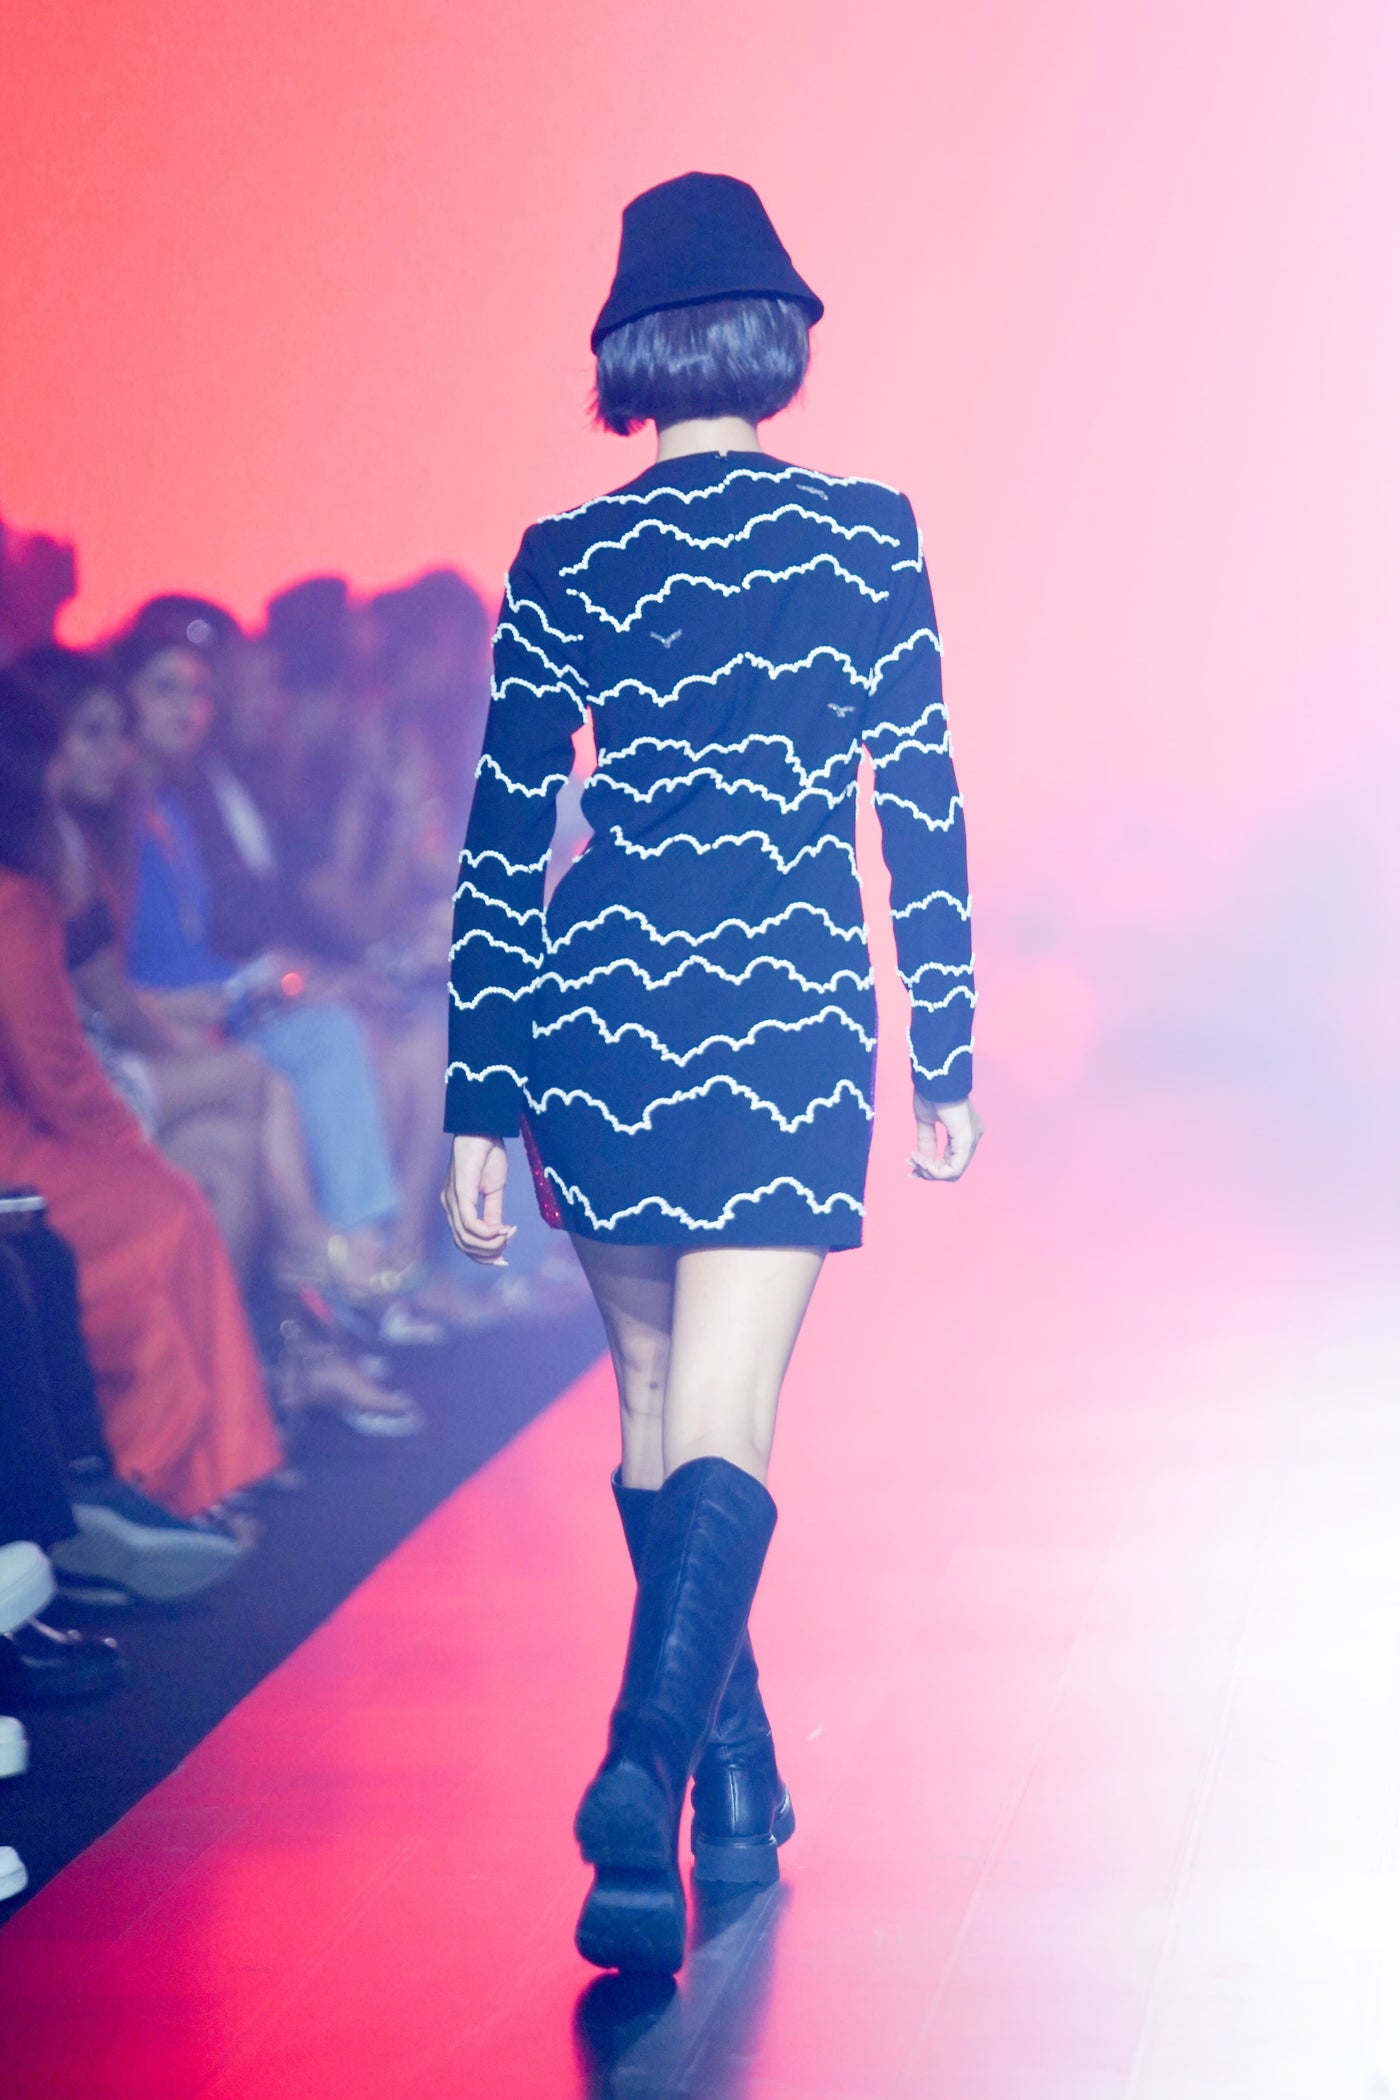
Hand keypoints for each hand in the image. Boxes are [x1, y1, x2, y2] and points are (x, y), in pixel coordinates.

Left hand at [441, 1134, 515, 1263]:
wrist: (484, 1129)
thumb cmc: (487, 1155)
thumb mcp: (494, 1190)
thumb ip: (493, 1213)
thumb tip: (498, 1235)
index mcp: (455, 1206)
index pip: (463, 1241)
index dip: (482, 1256)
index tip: (503, 1258)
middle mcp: (448, 1206)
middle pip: (463, 1245)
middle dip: (487, 1254)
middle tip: (507, 1248)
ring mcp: (451, 1200)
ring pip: (466, 1238)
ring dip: (490, 1244)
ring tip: (507, 1236)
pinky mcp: (459, 1193)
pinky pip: (470, 1224)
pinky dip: (488, 1232)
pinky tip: (503, 1229)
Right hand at [910, 1092, 983, 1181]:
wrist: (936, 1076)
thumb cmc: (932, 1091)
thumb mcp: (926, 1121)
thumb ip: (927, 1142)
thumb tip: (922, 1161)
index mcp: (965, 1131)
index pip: (951, 1161)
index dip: (931, 1168)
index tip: (911, 1163)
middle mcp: (972, 1137)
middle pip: (952, 1170)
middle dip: (928, 1171)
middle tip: (910, 1163)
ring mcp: (971, 1140)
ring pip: (953, 1172)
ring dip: (930, 1171)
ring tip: (914, 1159)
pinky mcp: (966, 1141)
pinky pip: (953, 1169)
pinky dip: (935, 1170)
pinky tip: (922, 1161)